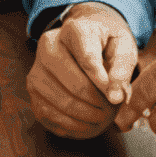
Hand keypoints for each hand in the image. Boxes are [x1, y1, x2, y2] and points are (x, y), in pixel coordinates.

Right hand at [28, 3, 137, 138]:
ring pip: (63, 104)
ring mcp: (37, 71)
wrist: (83, 40)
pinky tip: (88, 122)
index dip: (103, 81)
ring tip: (103, 116)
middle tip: (113, 109)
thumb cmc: (105, 44)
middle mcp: (48, 48)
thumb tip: (115, 97)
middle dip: (98, 103)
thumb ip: (122, 68)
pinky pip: (52, 117)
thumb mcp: (123, 46)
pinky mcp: (33, 92)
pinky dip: (74, 126)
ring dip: (88, 117)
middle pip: (74, 85)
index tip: (116, 97)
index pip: (87, 57)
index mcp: (73, 30)